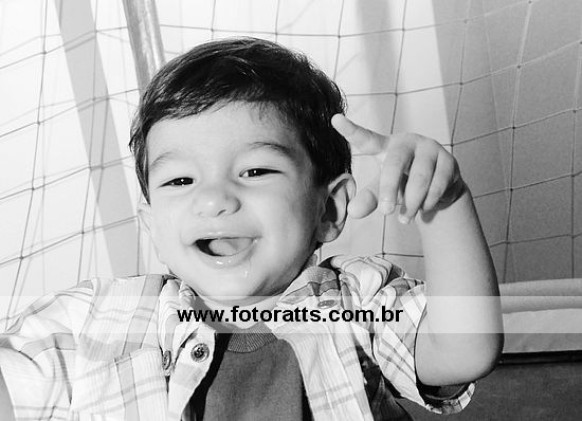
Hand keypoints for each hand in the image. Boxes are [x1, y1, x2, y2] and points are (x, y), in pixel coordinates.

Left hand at [331, 114, 465, 222]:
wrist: (440, 189)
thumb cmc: (404, 184)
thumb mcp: (383, 191)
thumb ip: (369, 199)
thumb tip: (352, 212)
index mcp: (386, 146)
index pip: (366, 139)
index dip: (352, 130)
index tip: (334, 119)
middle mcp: (407, 143)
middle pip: (395, 164)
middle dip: (389, 190)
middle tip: (384, 213)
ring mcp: (430, 149)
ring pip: (419, 178)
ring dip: (411, 202)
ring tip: (405, 220)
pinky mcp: (449, 161)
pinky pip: (437, 185)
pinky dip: (428, 202)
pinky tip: (424, 208)